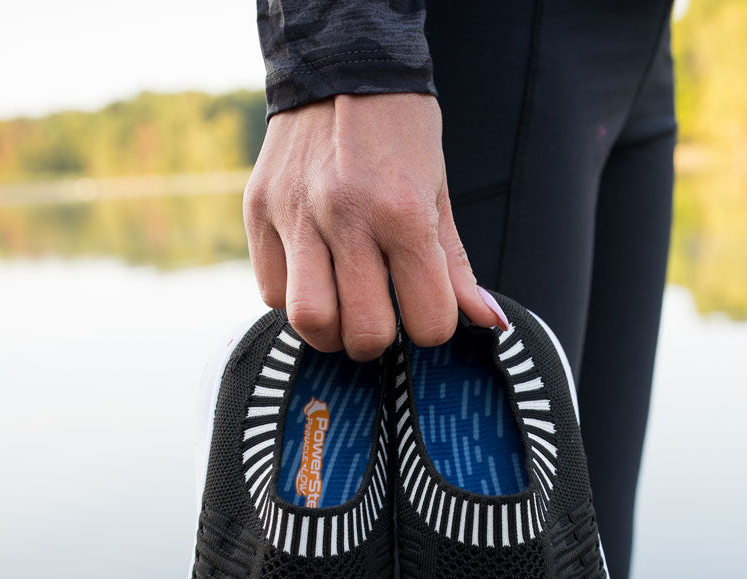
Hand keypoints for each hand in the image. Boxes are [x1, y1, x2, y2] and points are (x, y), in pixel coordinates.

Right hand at [243, 93, 507, 359]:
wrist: (342, 68)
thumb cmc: (401, 136)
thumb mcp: (440, 196)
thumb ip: (458, 269)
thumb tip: (488, 324)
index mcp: (402, 213)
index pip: (426, 321)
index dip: (432, 327)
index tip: (425, 311)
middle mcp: (346, 216)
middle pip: (363, 332)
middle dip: (379, 341)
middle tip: (382, 321)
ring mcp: (295, 214)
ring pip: (309, 320)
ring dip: (331, 332)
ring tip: (344, 311)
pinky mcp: (257, 212)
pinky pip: (271, 293)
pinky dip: (296, 300)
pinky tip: (315, 278)